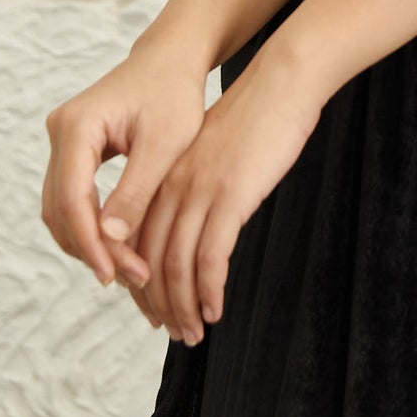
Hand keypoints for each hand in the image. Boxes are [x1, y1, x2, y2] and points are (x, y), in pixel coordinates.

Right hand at [41, 39, 208, 305]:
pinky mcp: (73, 149)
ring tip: (127, 269)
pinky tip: (119, 246)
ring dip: (88, 241)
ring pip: (61, 207)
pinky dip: (90, 224)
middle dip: (91, 247)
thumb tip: (109, 240)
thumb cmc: (174, 93)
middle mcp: (60, 130)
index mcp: (78, 124)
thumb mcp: (165, 143)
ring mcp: (62, 140)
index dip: (90, 243)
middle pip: (60, 206)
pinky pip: (71, 197)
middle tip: (130, 277)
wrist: (171, 60)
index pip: (71, 197)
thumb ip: (136, 190)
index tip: (116, 275)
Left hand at [131, 46, 321, 344]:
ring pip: (176, 266)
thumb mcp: (213, 154)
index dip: (141, 285)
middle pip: (149, 261)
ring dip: (183, 307)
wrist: (281, 83)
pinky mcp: (229, 196)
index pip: (136, 243)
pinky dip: (209, 291)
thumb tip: (193, 224)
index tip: (154, 312)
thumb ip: (195, 187)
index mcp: (163, 176)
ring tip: (194, 333)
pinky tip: (215, 310)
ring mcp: (199, 192)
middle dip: (158, 305)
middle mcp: (171, 186)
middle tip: (174, 333)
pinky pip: (210, 257)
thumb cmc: (255, 118)